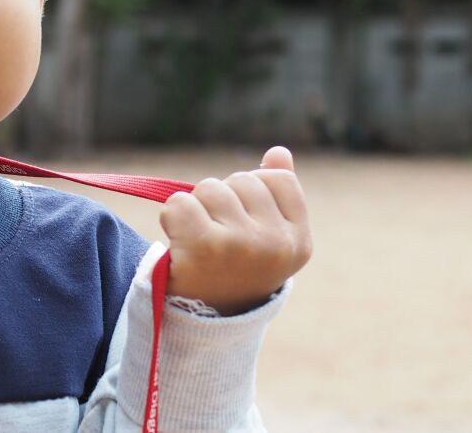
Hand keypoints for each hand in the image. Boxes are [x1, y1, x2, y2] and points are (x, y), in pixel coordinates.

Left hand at [159, 146, 312, 314]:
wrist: (202, 320)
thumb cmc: (234, 269)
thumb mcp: (266, 238)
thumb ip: (276, 195)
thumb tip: (279, 151)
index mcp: (298, 241)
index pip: (278, 179)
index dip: (252, 191)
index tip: (244, 222)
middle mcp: (276, 244)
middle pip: (241, 180)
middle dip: (222, 200)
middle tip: (218, 236)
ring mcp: (243, 244)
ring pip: (209, 188)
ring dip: (196, 208)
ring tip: (200, 241)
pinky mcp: (206, 245)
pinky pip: (180, 202)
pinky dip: (172, 217)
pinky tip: (181, 243)